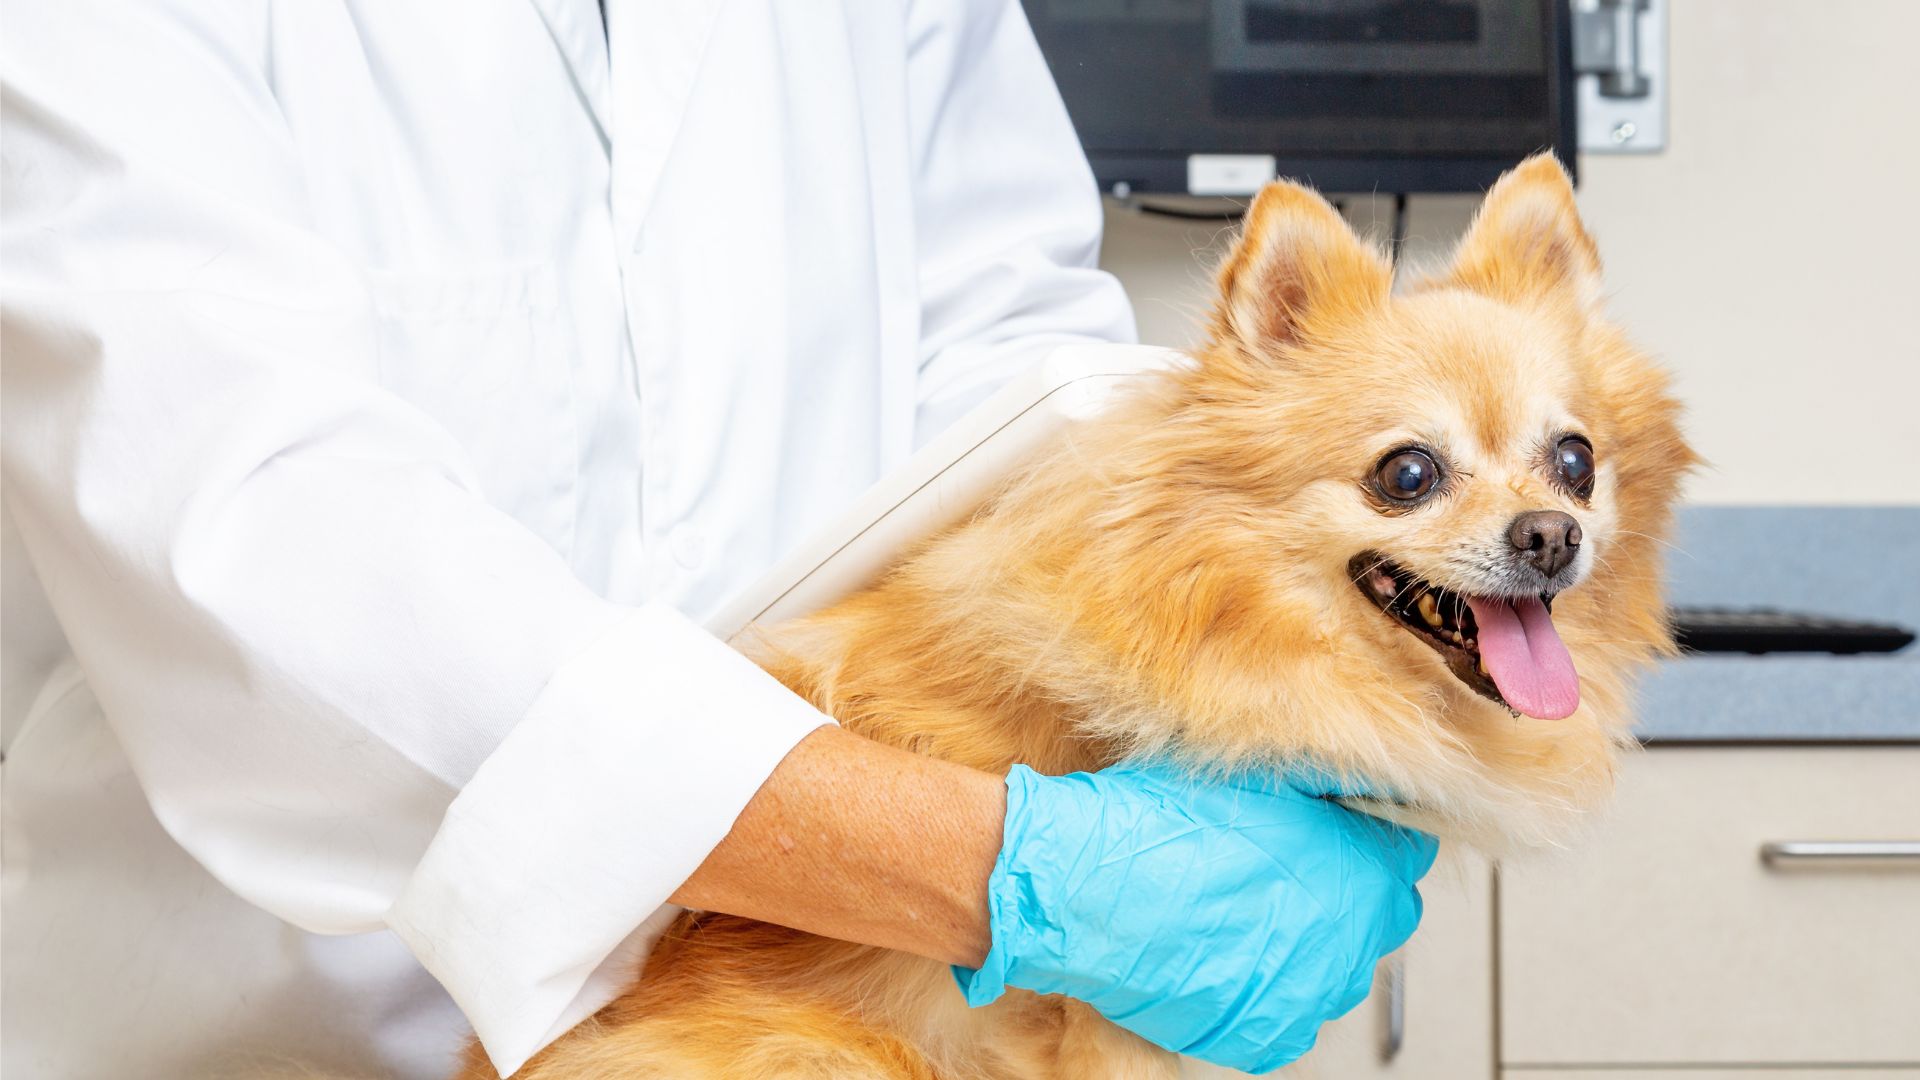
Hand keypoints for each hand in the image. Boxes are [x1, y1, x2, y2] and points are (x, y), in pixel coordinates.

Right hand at [953, 761, 1437, 1072]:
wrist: (1086, 888)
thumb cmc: (1158, 822)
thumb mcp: (1253, 771)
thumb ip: (1323, 784)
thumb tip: (1353, 782)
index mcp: (1363, 870)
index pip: (1407, 851)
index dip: (1367, 833)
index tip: (1335, 828)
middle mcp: (1351, 942)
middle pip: (1378, 914)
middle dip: (1344, 891)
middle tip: (1280, 867)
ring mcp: (1307, 996)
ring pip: (1329, 968)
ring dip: (1301, 941)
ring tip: (1234, 908)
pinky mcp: (1261, 1034)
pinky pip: (1283, 1011)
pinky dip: (1260, 985)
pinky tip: (1216, 950)